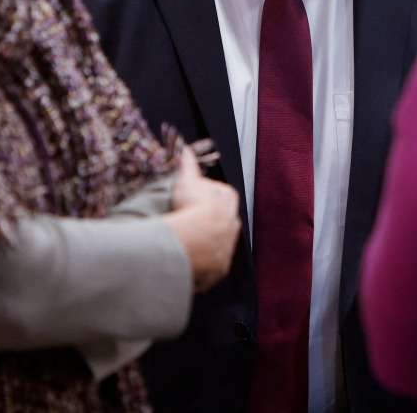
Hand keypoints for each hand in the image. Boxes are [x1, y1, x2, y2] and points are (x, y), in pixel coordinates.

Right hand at [163, 144, 240, 291]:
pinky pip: (209, 265)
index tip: (187, 201)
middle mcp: (233, 224)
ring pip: (216, 244)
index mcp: (228, 200)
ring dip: (202, 244)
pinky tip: (185, 261)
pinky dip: (199, 264)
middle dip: (205, 222)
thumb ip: (187, 163)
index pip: (218, 195)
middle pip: (219, 221)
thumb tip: (184, 148)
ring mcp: (227, 247)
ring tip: (182, 243)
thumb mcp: (186, 179)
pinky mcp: (219, 268)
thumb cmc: (192, 205)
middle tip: (184, 223)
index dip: (202, 197)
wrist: (194, 240)